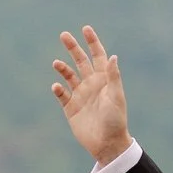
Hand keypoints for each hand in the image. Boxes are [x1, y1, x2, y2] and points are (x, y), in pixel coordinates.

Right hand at [52, 26, 131, 164]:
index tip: (85, 28)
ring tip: (56, 63)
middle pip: (80, 61)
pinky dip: (58, 89)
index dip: (92, 42)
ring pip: (69, 76)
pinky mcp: (71, 108)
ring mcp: (81, 96)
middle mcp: (92, 84)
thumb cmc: (115, 120)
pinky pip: (62, 95)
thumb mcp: (116, 97)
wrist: (107, 144)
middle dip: (73, 48)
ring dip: (63, 68)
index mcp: (104, 80)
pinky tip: (57, 87)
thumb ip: (113, 77)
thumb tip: (113, 56)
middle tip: (64, 35)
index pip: (98, 56)